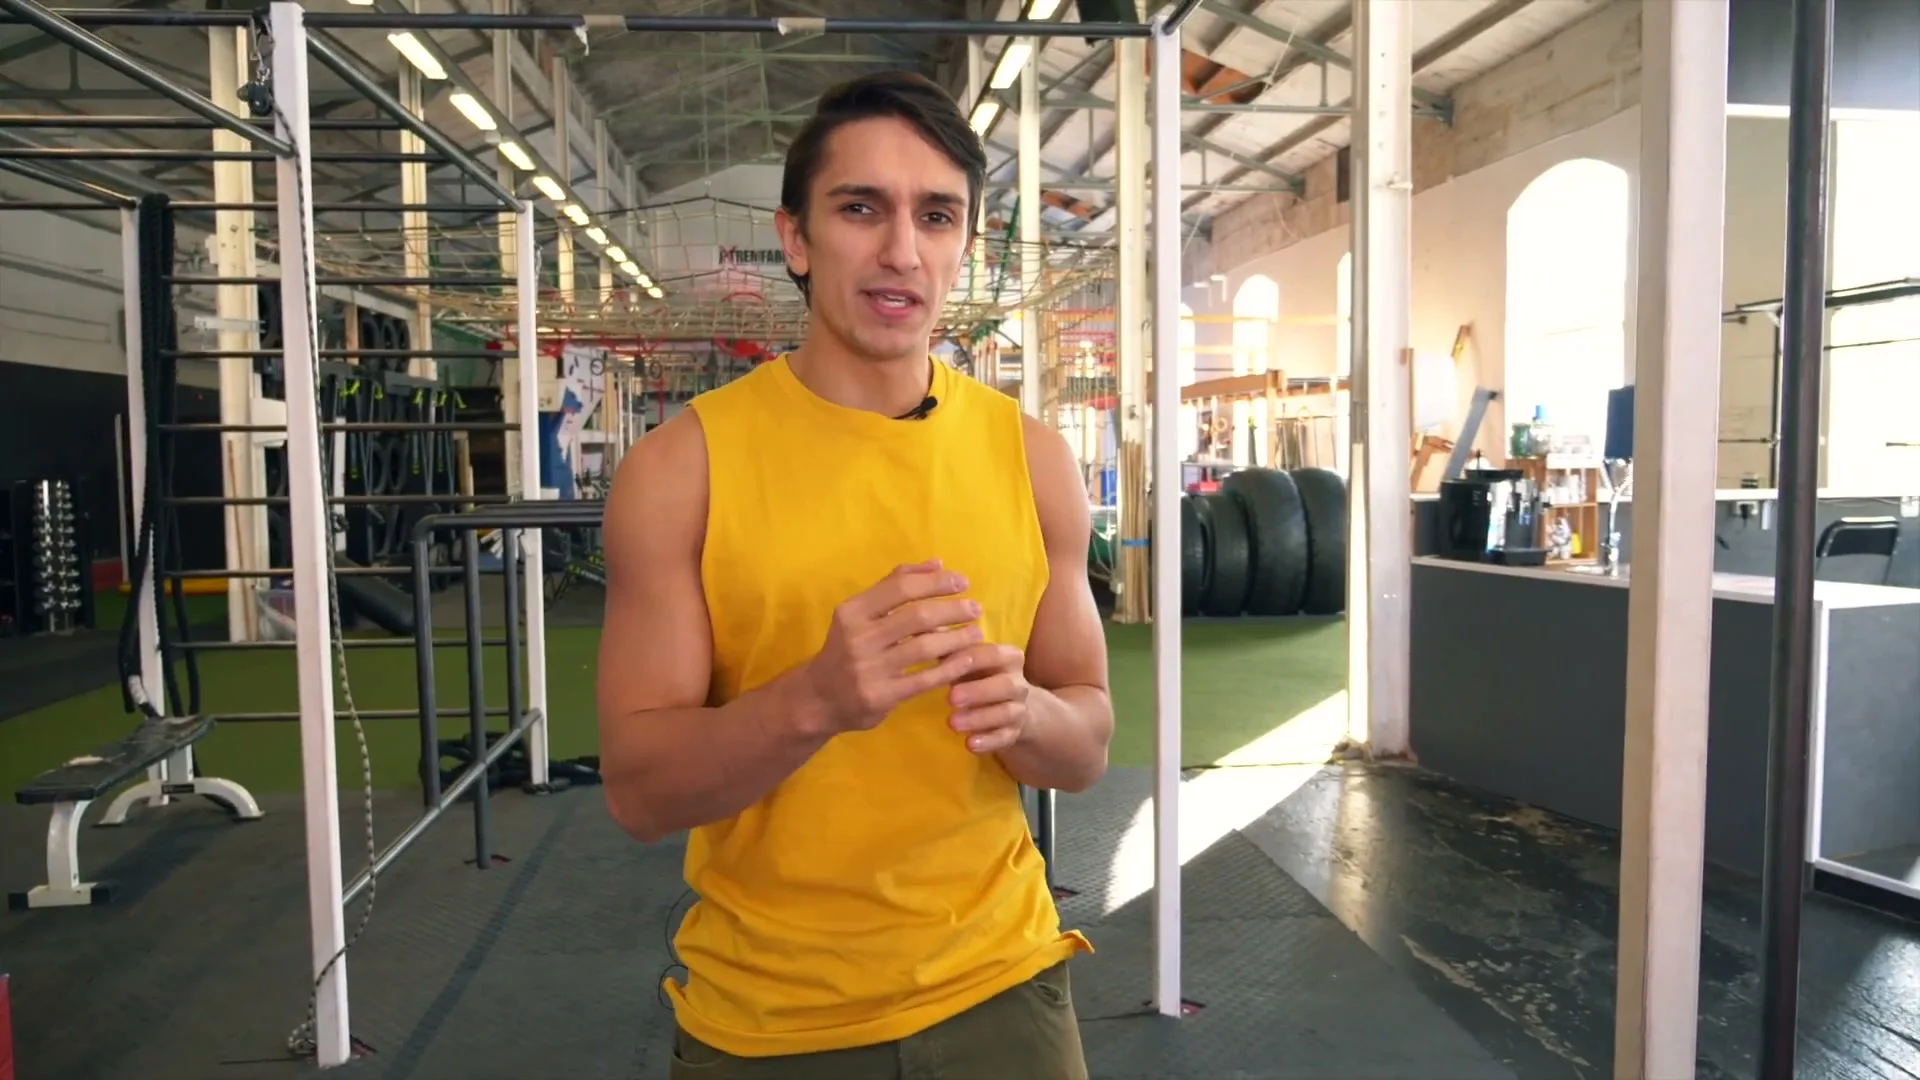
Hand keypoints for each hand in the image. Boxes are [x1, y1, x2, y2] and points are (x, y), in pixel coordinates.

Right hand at [802, 560, 984, 733]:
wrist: (819, 698)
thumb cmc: (847, 649)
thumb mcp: (860, 614)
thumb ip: (895, 585)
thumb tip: (937, 563)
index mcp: (853, 611)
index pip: (901, 587)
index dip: (936, 582)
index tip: (963, 582)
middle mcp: (859, 637)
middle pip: (917, 616)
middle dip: (952, 610)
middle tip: (975, 608)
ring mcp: (869, 669)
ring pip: (924, 648)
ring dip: (957, 638)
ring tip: (976, 633)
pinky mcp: (881, 696)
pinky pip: (925, 679)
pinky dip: (951, 668)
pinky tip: (967, 660)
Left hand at [946, 644, 1029, 753]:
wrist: (1010, 706)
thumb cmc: (978, 675)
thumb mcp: (966, 659)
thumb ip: (948, 644)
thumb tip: (918, 624)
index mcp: (1009, 657)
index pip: (992, 654)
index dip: (970, 658)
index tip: (944, 664)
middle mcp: (1018, 682)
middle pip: (1005, 685)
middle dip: (978, 691)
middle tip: (950, 698)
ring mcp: (1019, 709)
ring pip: (1006, 713)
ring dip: (979, 718)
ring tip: (951, 723)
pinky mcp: (1014, 733)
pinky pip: (1005, 738)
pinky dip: (988, 742)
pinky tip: (969, 745)